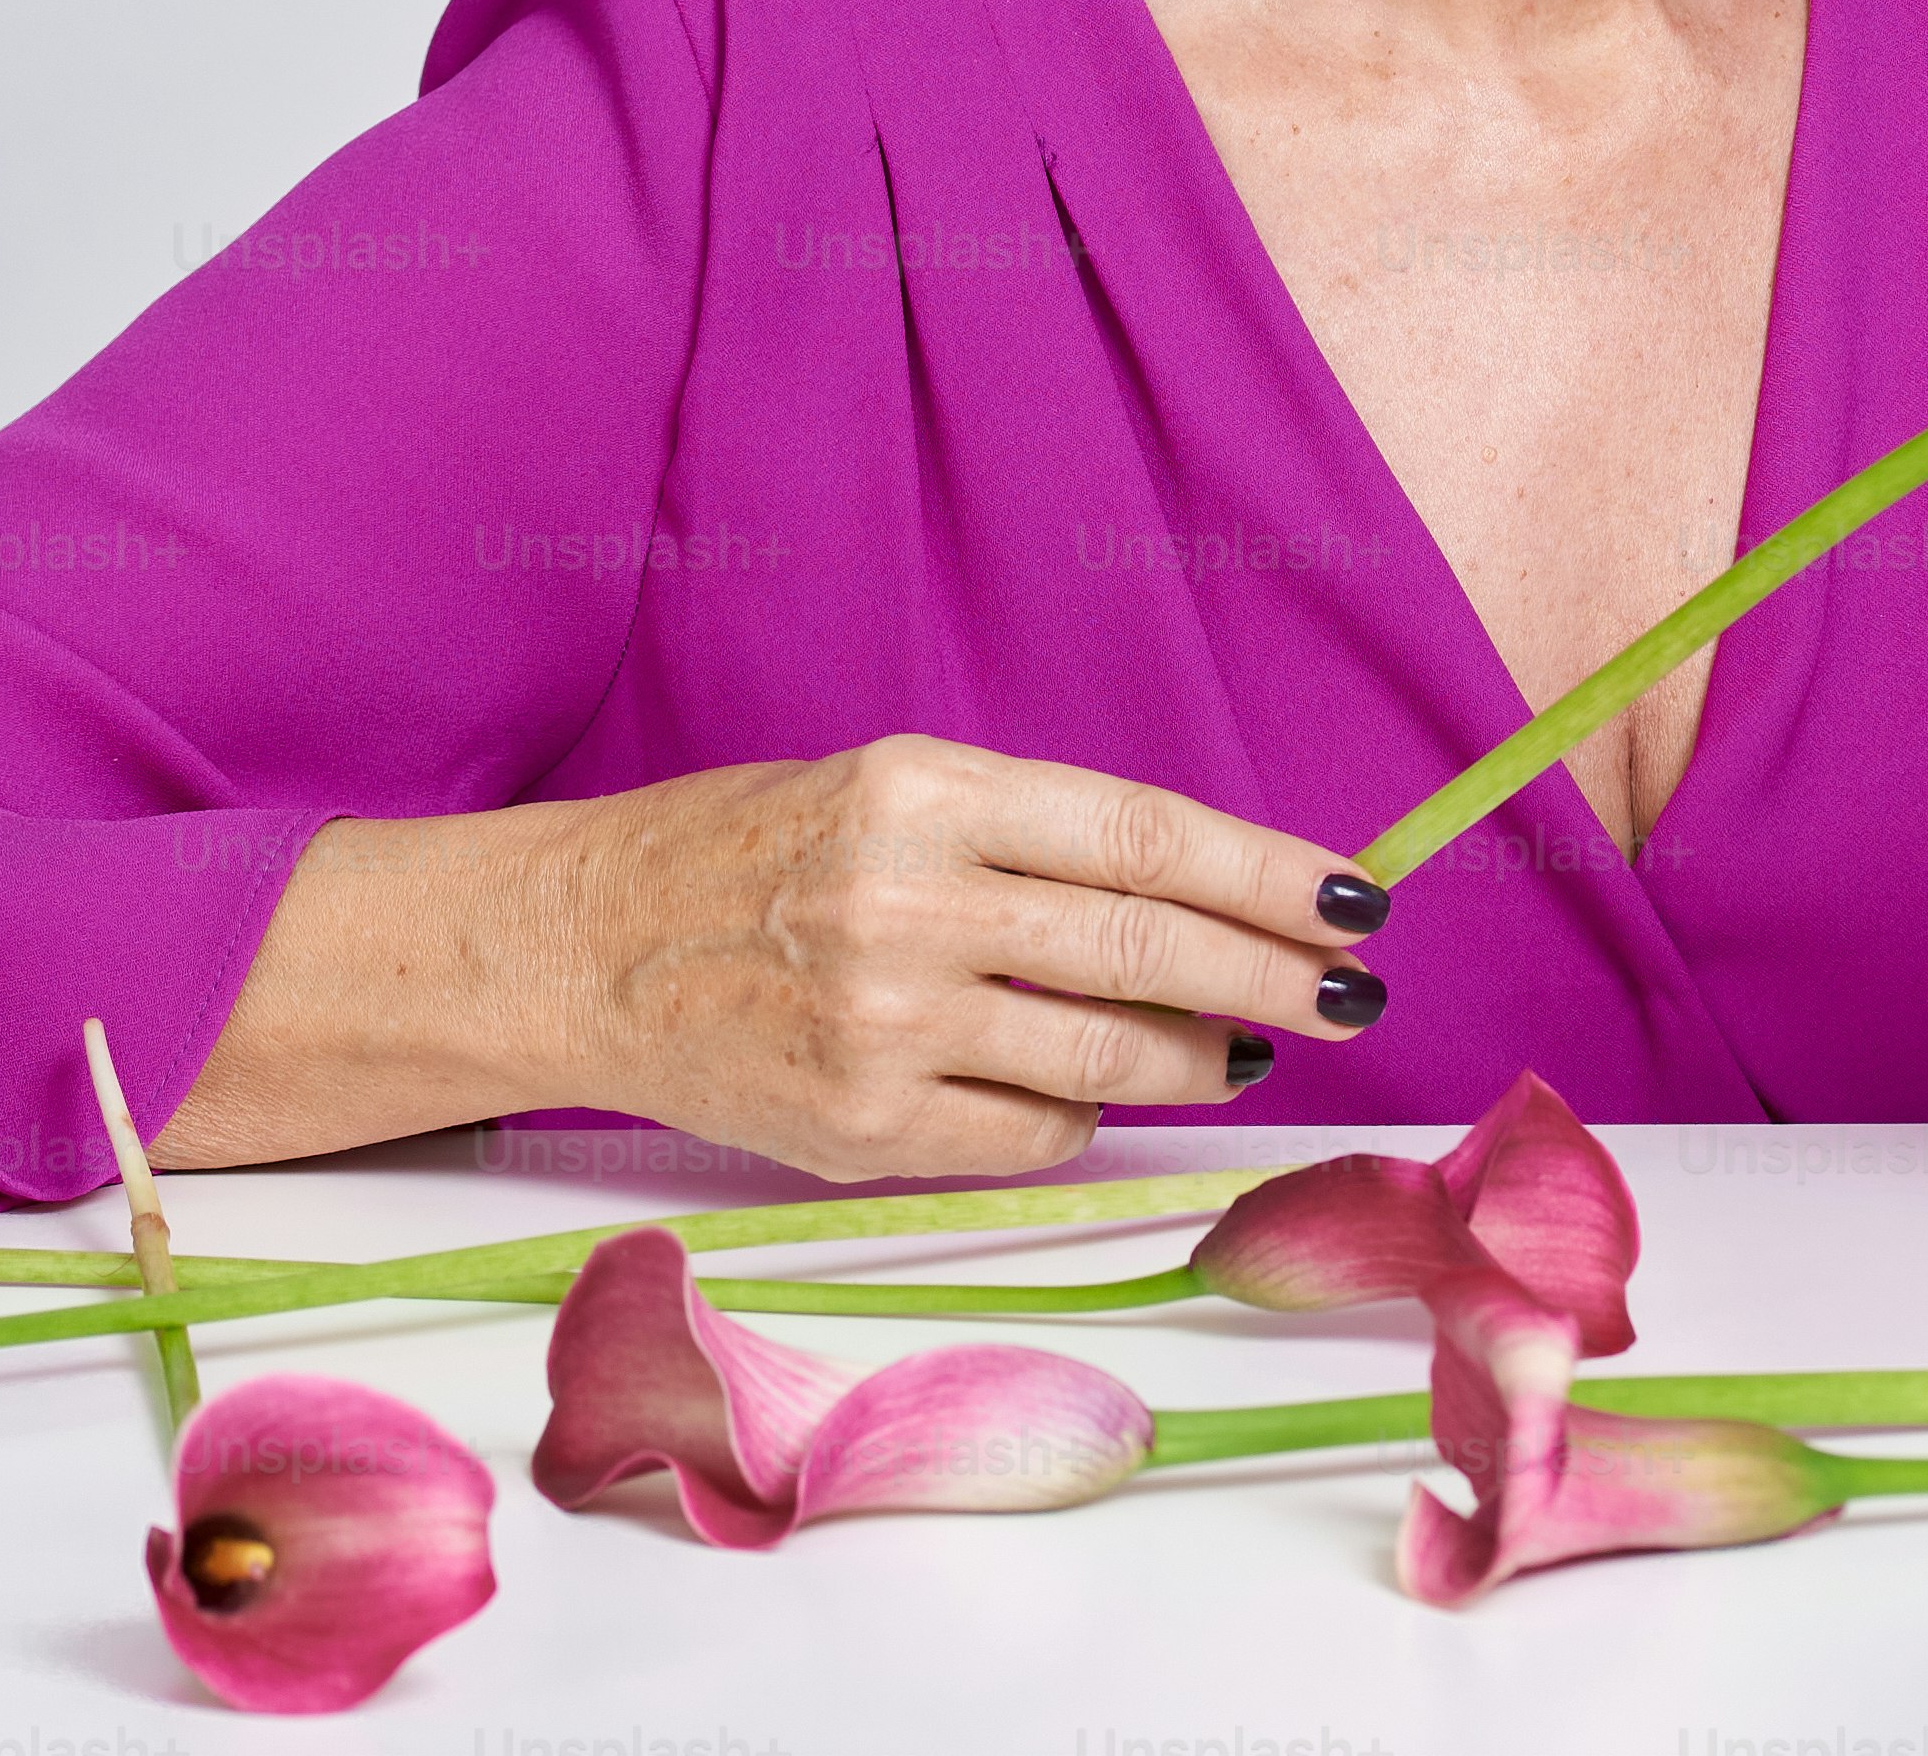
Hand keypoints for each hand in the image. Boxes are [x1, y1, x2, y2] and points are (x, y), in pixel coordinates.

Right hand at [168, 734, 1386, 1181]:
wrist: (572, 947)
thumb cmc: (744, 855)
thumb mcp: (885, 793)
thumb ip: (1029, 843)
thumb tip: (1205, 902)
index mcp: (924, 789)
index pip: (1147, 836)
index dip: (1269, 875)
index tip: (1355, 899)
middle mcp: (910, 903)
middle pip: (1150, 949)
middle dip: (1276, 975)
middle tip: (1349, 993)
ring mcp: (883, 1025)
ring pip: (1105, 1060)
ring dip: (1197, 1058)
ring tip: (1240, 1048)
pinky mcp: (856, 1127)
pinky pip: (1027, 1139)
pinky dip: (1080, 1122)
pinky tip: (1095, 1101)